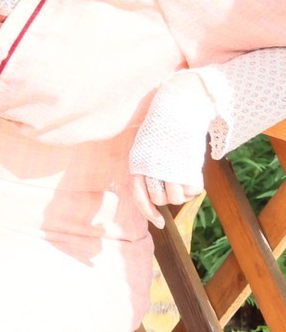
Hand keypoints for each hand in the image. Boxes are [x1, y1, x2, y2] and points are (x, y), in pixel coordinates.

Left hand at [130, 78, 215, 225]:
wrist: (178, 107)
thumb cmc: (161, 129)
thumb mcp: (147, 147)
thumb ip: (148, 168)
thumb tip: (157, 196)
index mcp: (137, 162)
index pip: (139, 195)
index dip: (148, 212)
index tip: (159, 224)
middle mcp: (151, 167)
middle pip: (160, 199)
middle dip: (169, 195)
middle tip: (175, 180)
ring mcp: (169, 167)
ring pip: (177, 197)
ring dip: (183, 191)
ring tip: (184, 174)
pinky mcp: (187, 165)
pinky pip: (194, 190)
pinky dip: (195, 187)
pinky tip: (193, 174)